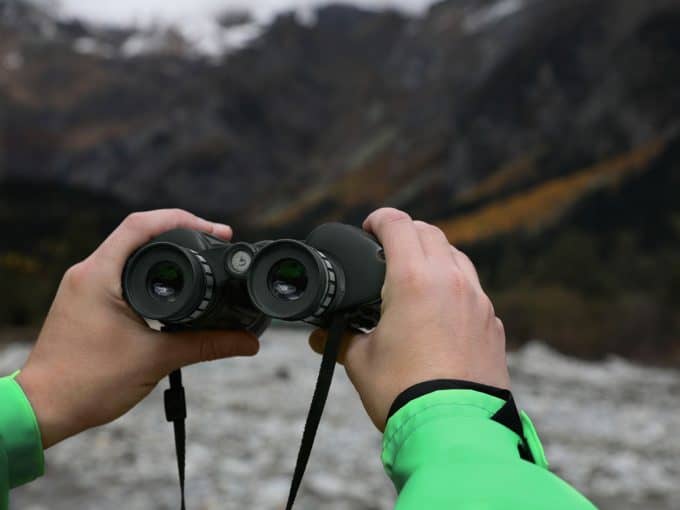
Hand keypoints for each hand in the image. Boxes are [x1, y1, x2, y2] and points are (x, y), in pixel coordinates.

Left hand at [16, 210, 259, 447]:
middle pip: (139, 232)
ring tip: (199, 258)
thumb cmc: (86, 383)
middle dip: (181, 232)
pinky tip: (171, 285)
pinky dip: (150, 271)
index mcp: (99, 275)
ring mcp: (85, 286)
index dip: (185, 220)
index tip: (217, 232)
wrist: (45, 409)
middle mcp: (88, 272)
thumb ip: (207, 346)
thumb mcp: (156, 359)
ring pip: (131, 252)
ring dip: (164, 251)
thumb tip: (247, 341)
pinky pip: (122, 272)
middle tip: (215, 242)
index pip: (142, 224)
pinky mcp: (87, 301)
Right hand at [309, 208, 509, 430]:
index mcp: (413, 280)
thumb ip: (339, 340)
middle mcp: (450, 281)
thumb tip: (319, 337)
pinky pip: (473, 290)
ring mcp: (477, 301)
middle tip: (387, 248)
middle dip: (406, 232)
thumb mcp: (361, 362)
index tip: (368, 227)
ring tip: (416, 273)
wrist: (453, 431)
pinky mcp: (492, 324)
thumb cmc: (403, 393)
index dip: (379, 219)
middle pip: (430, 233)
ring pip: (456, 257)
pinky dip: (455, 286)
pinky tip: (441, 309)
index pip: (397, 225)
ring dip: (434, 254)